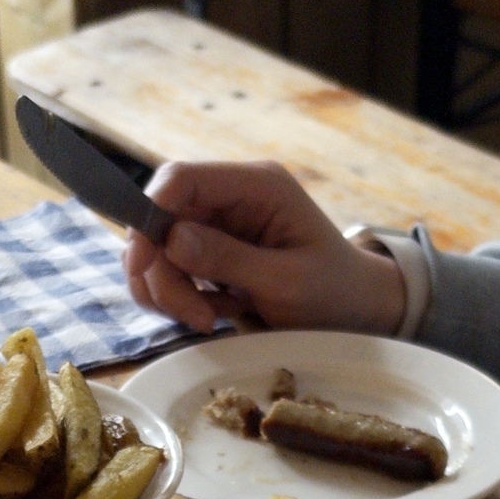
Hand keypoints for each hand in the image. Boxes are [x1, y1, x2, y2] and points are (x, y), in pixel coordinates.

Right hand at [123, 160, 403, 335]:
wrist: (353, 311)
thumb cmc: (333, 292)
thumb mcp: (286, 281)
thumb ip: (228, 259)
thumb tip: (171, 239)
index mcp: (256, 185)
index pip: (180, 179)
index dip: (150, 215)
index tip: (146, 265)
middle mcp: (230, 197)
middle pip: (159, 218)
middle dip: (161, 271)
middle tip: (194, 316)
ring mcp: (216, 224)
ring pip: (156, 248)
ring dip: (167, 290)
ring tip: (207, 320)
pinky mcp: (208, 251)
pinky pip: (167, 270)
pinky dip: (176, 298)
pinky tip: (213, 313)